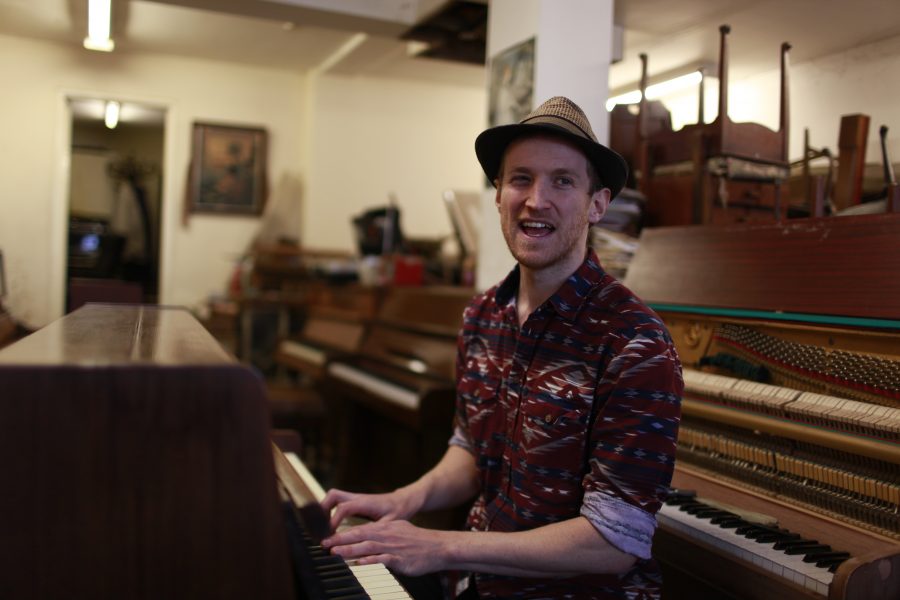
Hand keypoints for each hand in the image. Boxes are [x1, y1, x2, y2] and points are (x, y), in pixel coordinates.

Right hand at [321, 487, 421, 530]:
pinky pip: (337, 502)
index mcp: (365, 502)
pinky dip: (330, 511)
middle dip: (323, 510)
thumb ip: (377, 531)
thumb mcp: (391, 523)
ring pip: (333, 497)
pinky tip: (331, 526)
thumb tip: (365, 541)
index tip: (329, 535)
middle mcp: (357, 498)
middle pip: (333, 496)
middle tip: (321, 529)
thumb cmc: (399, 511)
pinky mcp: (354, 502)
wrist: (404, 500)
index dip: (334, 521)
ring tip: (323, 528)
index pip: (343, 508)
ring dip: (325, 510)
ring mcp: (355, 498)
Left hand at [322, 520, 449, 576]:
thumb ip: (382, 534)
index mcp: (385, 527)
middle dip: (340, 540)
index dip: (342, 533)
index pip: (360, 528)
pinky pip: (382, 559)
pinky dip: (370, 561)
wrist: (439, 547)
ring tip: (335, 553)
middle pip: (359, 535)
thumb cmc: (419, 542)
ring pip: (367, 546)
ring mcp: (392, 546)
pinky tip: (359, 563)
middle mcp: (387, 534)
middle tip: (324, 544)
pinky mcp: (399, 558)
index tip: (328, 538)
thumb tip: (366, 538)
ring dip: (350, 550)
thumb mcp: (399, 530)